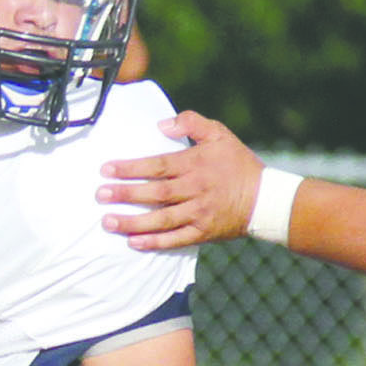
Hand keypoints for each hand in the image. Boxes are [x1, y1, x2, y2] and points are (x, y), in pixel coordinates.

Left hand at [98, 111, 262, 250]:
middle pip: (155, 194)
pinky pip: (175, 240)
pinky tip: (134, 242)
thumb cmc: (238, 163)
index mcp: (195, 165)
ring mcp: (198, 214)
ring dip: (133, 222)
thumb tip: (162, 125)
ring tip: (109, 222)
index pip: (157, 166)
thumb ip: (191, 123)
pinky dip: (154, 242)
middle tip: (100, 195)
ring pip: (161, 220)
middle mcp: (195, 190)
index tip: (106, 170)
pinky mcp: (202, 233)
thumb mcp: (219, 133)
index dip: (130, 168)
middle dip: (125, 195)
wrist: (265, 199)